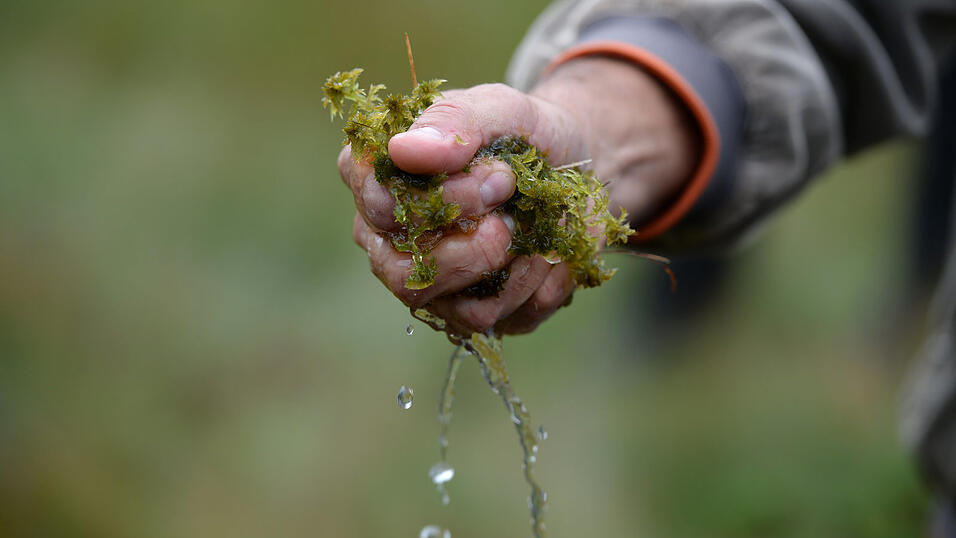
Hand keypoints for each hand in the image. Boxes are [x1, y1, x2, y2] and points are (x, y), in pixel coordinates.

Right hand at [340, 56, 699, 334]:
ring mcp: (429, 282)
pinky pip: (499, 317)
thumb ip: (453, 121)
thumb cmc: (523, 134)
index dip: (442, 197)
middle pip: (405, 274)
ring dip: (511, 268)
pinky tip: (546, 252)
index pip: (380, 205)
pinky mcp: (470, 311)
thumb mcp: (500, 108)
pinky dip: (535, 285)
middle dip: (475, 249)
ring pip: (453, 306)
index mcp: (379, 182)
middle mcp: (390, 240)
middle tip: (514, 215)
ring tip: (534, 228)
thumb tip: (403, 150)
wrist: (577, 167)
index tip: (499, 175)